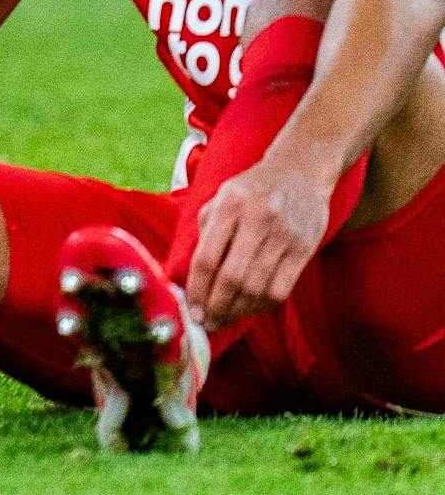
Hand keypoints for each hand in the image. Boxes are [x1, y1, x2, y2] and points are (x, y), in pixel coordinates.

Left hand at [185, 154, 331, 329]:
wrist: (299, 171)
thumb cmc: (251, 189)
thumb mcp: (220, 197)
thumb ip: (206, 231)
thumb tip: (190, 275)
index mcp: (229, 205)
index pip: (207, 258)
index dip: (197, 289)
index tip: (192, 309)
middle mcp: (256, 220)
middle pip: (232, 278)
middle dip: (216, 306)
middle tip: (207, 322)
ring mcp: (283, 236)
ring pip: (258, 288)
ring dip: (239, 311)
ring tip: (225, 319)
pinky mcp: (304, 249)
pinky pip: (281, 289)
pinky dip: (262, 305)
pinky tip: (250, 308)